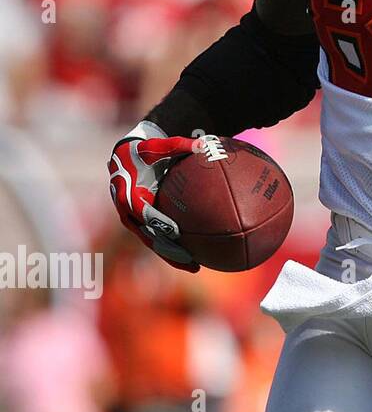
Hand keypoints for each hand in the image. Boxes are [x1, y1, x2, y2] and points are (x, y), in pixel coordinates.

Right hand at [107, 124, 198, 271]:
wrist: (127, 157)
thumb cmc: (146, 150)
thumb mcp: (159, 145)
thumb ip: (180, 145)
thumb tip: (204, 145)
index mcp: (128, 194)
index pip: (144, 212)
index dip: (158, 222)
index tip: (175, 231)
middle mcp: (129, 212)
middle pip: (149, 235)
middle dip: (168, 249)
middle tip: (189, 259)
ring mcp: (135, 220)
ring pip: (154, 242)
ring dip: (172, 256)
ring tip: (195, 266)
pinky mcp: (143, 224)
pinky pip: (159, 238)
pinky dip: (174, 248)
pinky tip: (197, 255)